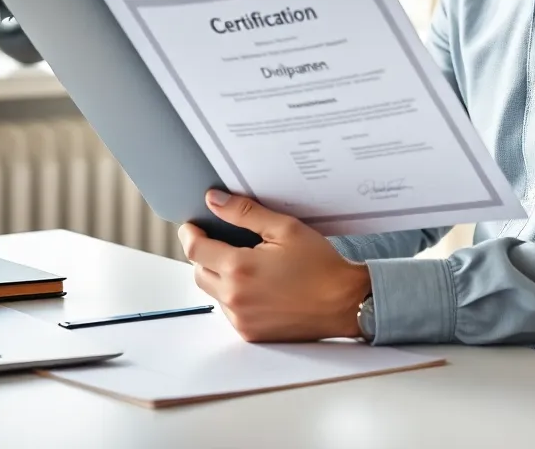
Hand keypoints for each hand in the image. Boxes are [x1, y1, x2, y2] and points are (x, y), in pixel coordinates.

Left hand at [177, 191, 371, 341]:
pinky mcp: (250, 334)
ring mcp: (241, 319)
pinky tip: (259, 285)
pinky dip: (236, 295)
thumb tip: (214, 200)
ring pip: (214, 292)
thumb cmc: (320, 265)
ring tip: (249, 264)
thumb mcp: (284, 228)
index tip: (192, 225)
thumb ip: (244, 213)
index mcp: (239, 268)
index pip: (195, 249)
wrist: (344, 303)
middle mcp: (235, 297)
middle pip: (199, 272)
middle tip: (224, 241)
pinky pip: (229, 310)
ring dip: (220, 276)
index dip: (190, 234)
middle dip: (205, 254)